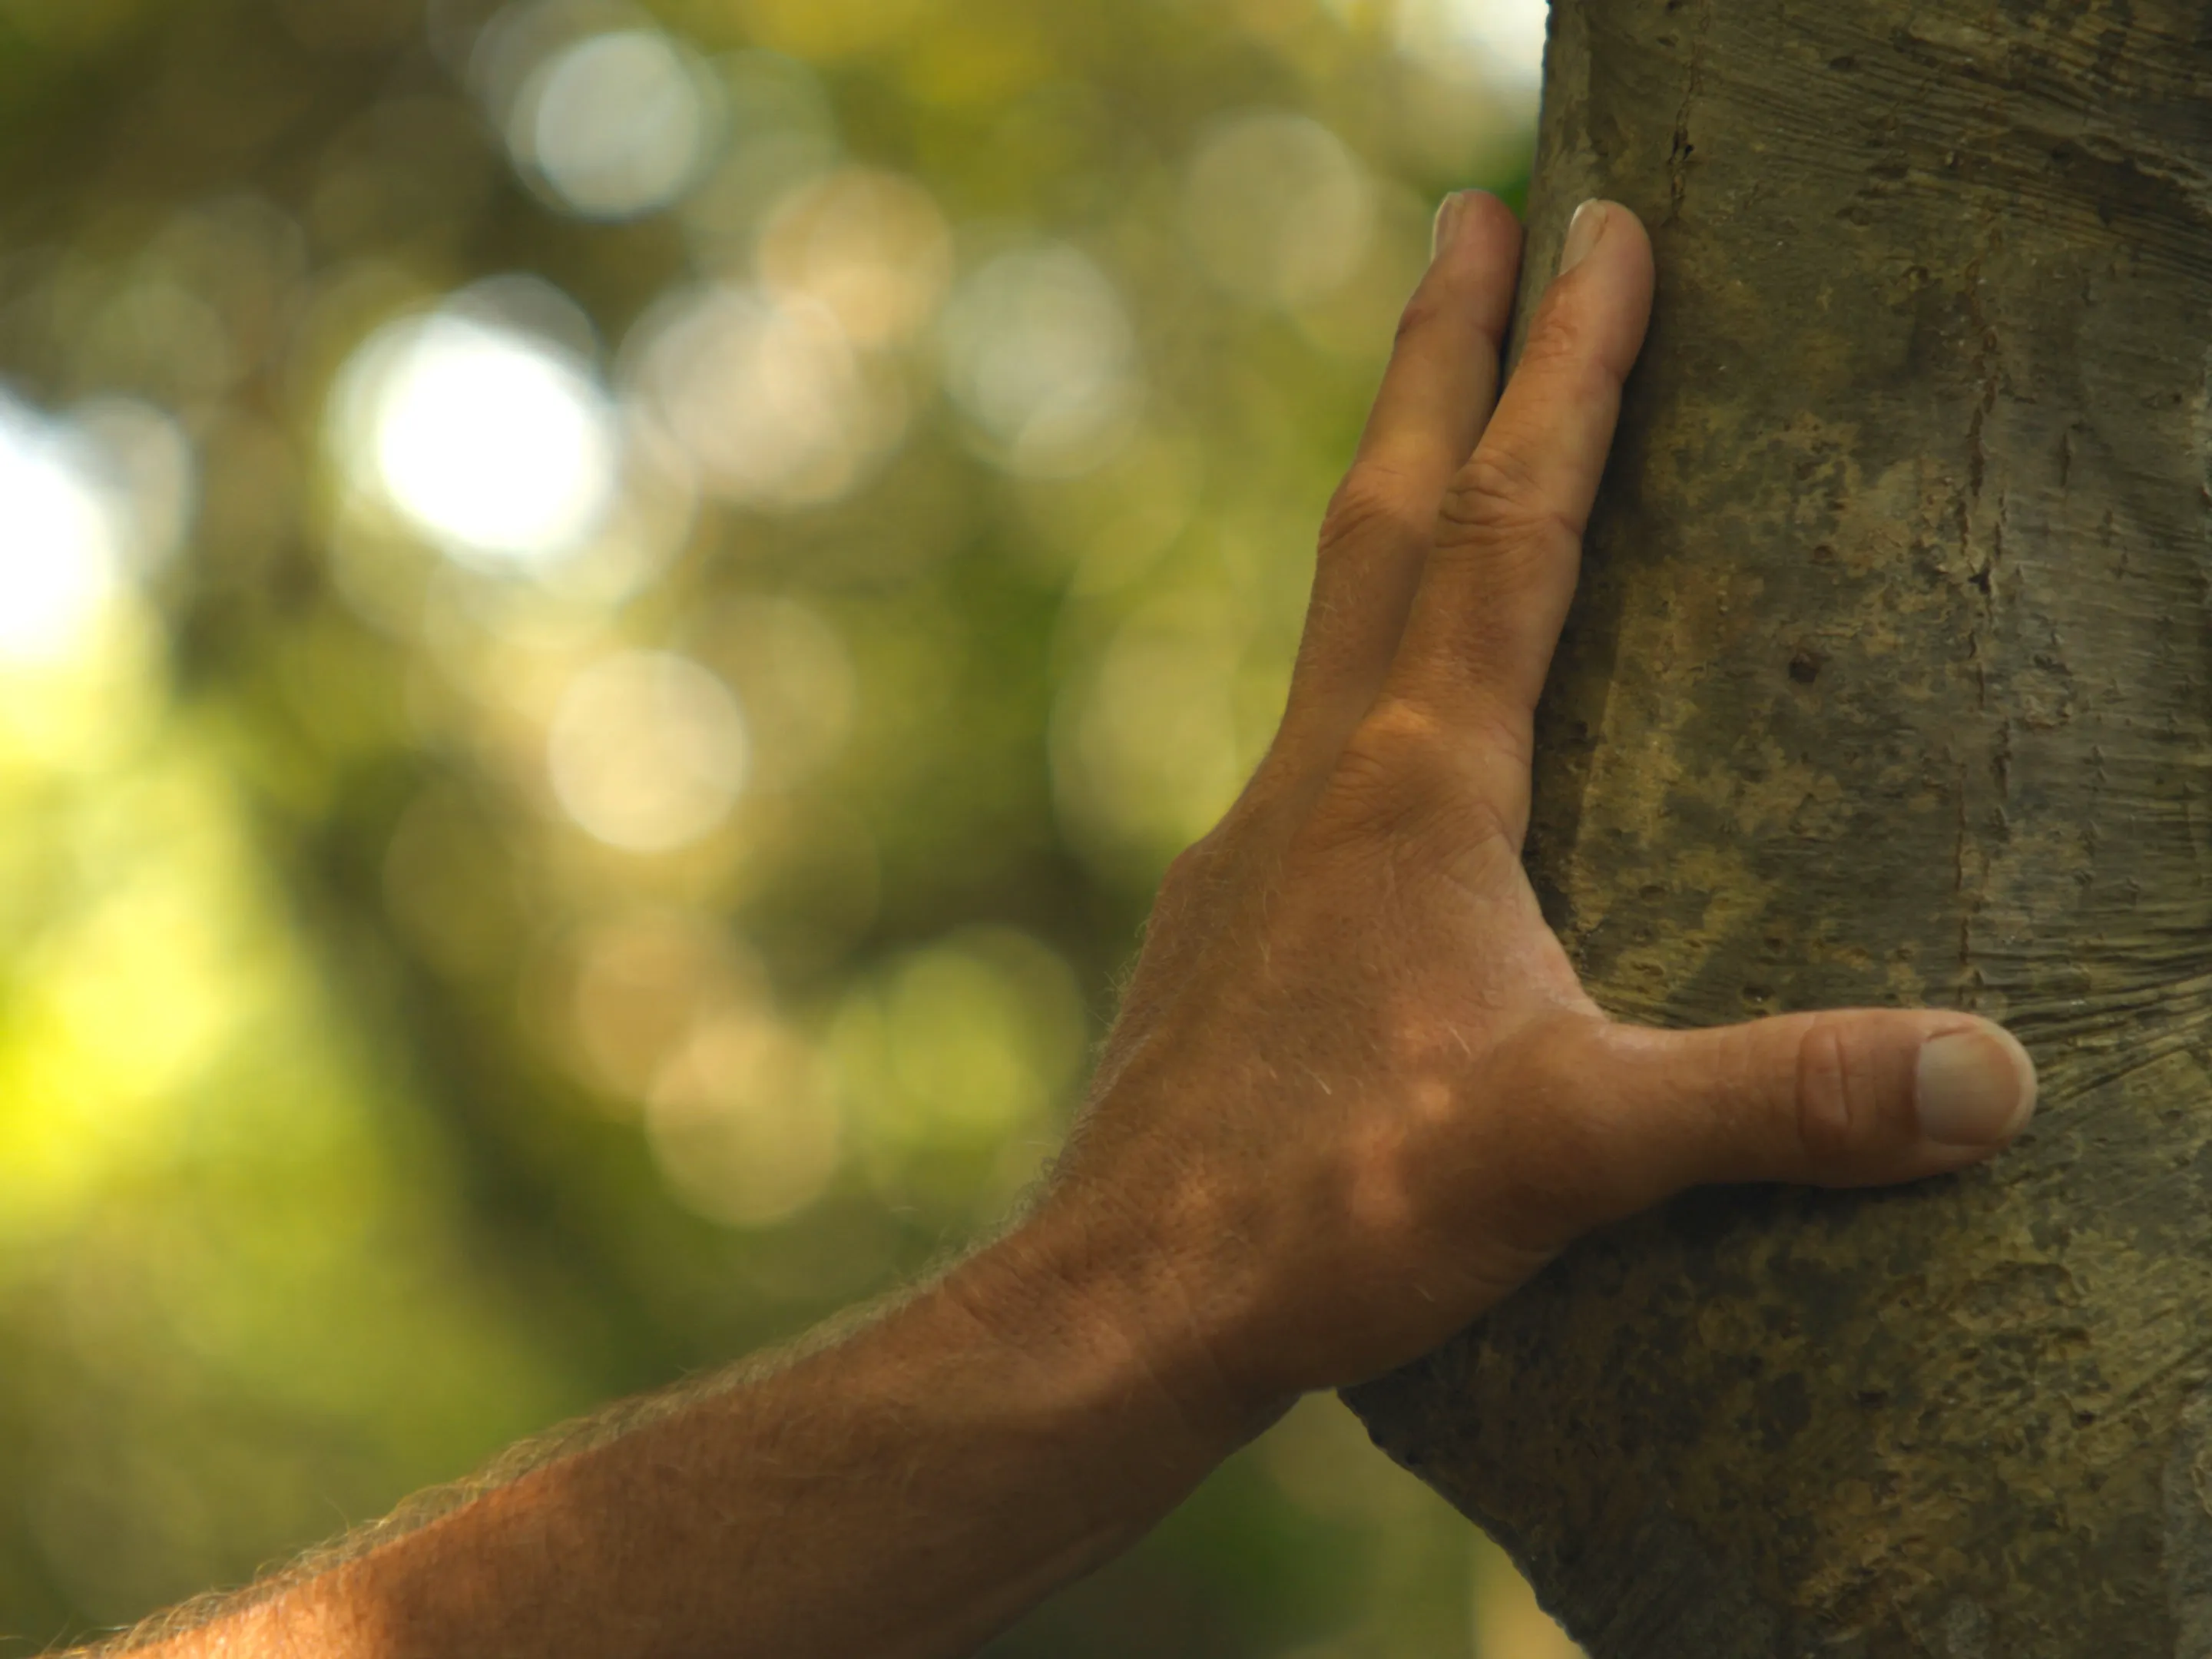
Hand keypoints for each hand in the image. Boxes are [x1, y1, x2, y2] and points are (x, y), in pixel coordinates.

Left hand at [1018, 194, 2036, 1426]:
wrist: (1123, 1295)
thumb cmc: (1324, 1210)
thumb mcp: (1575, 1150)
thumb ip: (1776, 1103)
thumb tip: (1990, 1078)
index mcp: (1415, 786)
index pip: (1507, 528)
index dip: (1567, 373)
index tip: (1602, 225)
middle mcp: (1320, 775)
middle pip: (1384, 511)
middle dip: (1440, 351)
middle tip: (1473, 214)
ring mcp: (1253, 837)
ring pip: (1331, 616)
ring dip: (1390, 491)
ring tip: (1429, 425)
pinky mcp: (1228, 914)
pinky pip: (1310, 739)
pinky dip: (1361, 666)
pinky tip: (1388, 726)